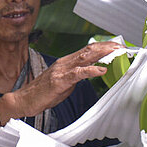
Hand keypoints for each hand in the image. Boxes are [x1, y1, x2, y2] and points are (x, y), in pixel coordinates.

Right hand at [3, 40, 121, 117]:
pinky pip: (78, 73)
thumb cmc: (43, 93)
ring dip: (103, 54)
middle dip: (107, 47)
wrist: (24, 100)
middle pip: (89, 50)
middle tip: (121, 46)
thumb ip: (77, 76)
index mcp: (66, 62)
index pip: (88, 50)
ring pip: (85, 57)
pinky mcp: (60, 80)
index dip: (103, 46)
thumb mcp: (65, 83)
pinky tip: (101, 70)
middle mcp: (64, 62)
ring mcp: (62, 70)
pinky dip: (91, 70)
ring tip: (116, 52)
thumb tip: (89, 74)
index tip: (116, 46)